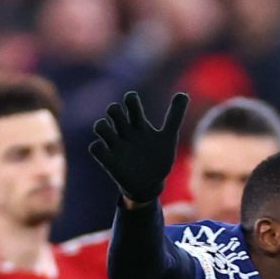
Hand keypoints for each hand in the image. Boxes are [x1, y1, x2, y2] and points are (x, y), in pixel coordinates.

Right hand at [88, 91, 187, 206]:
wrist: (151, 184)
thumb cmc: (158, 158)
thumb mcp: (169, 137)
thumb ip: (175, 116)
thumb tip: (184, 94)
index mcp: (139, 125)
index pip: (130, 102)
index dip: (131, 100)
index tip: (137, 111)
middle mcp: (126, 133)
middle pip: (113, 111)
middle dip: (116, 111)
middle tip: (126, 124)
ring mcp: (116, 146)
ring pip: (100, 126)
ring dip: (103, 126)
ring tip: (115, 137)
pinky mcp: (109, 161)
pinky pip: (95, 148)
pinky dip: (99, 147)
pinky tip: (109, 153)